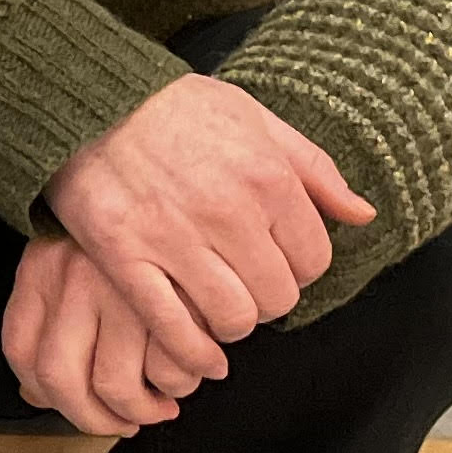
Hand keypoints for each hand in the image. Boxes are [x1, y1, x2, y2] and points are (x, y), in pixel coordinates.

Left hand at [1, 235, 225, 437]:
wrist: (164, 172)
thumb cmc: (126, 220)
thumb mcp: (70, 255)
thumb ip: (48, 321)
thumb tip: (36, 394)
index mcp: (42, 268)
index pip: (22, 353)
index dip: (45, 395)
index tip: (75, 405)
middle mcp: (74, 279)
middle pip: (61, 381)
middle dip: (95, 419)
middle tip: (124, 420)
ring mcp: (122, 289)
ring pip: (117, 385)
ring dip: (144, 408)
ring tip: (164, 398)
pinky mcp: (176, 296)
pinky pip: (170, 367)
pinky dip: (183, 382)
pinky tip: (193, 367)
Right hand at [44, 74, 374, 367]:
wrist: (88, 99)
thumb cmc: (173, 106)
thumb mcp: (254, 117)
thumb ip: (315, 168)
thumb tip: (363, 215)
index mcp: (267, 176)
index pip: (314, 260)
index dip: (298, 268)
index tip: (273, 261)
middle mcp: (228, 211)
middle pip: (277, 297)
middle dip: (265, 298)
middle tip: (243, 284)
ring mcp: (173, 237)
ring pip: (233, 319)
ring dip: (231, 323)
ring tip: (217, 307)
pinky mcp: (124, 256)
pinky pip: (172, 326)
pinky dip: (191, 351)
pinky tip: (197, 353)